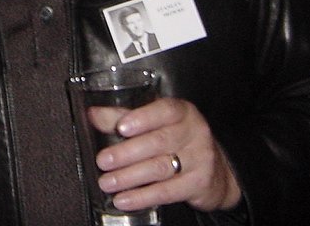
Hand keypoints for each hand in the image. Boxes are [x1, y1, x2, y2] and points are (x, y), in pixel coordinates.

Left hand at [91, 97, 241, 213]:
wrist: (217, 169)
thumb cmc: (178, 138)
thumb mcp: (156, 122)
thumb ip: (123, 116)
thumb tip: (93, 114)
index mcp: (181, 112)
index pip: (164, 110)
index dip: (142, 118)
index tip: (121, 127)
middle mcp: (194, 132)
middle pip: (158, 142)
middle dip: (126, 153)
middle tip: (103, 161)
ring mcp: (200, 159)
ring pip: (160, 168)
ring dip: (129, 177)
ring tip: (107, 182)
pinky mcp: (199, 184)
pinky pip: (167, 192)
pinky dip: (143, 197)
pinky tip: (124, 199)